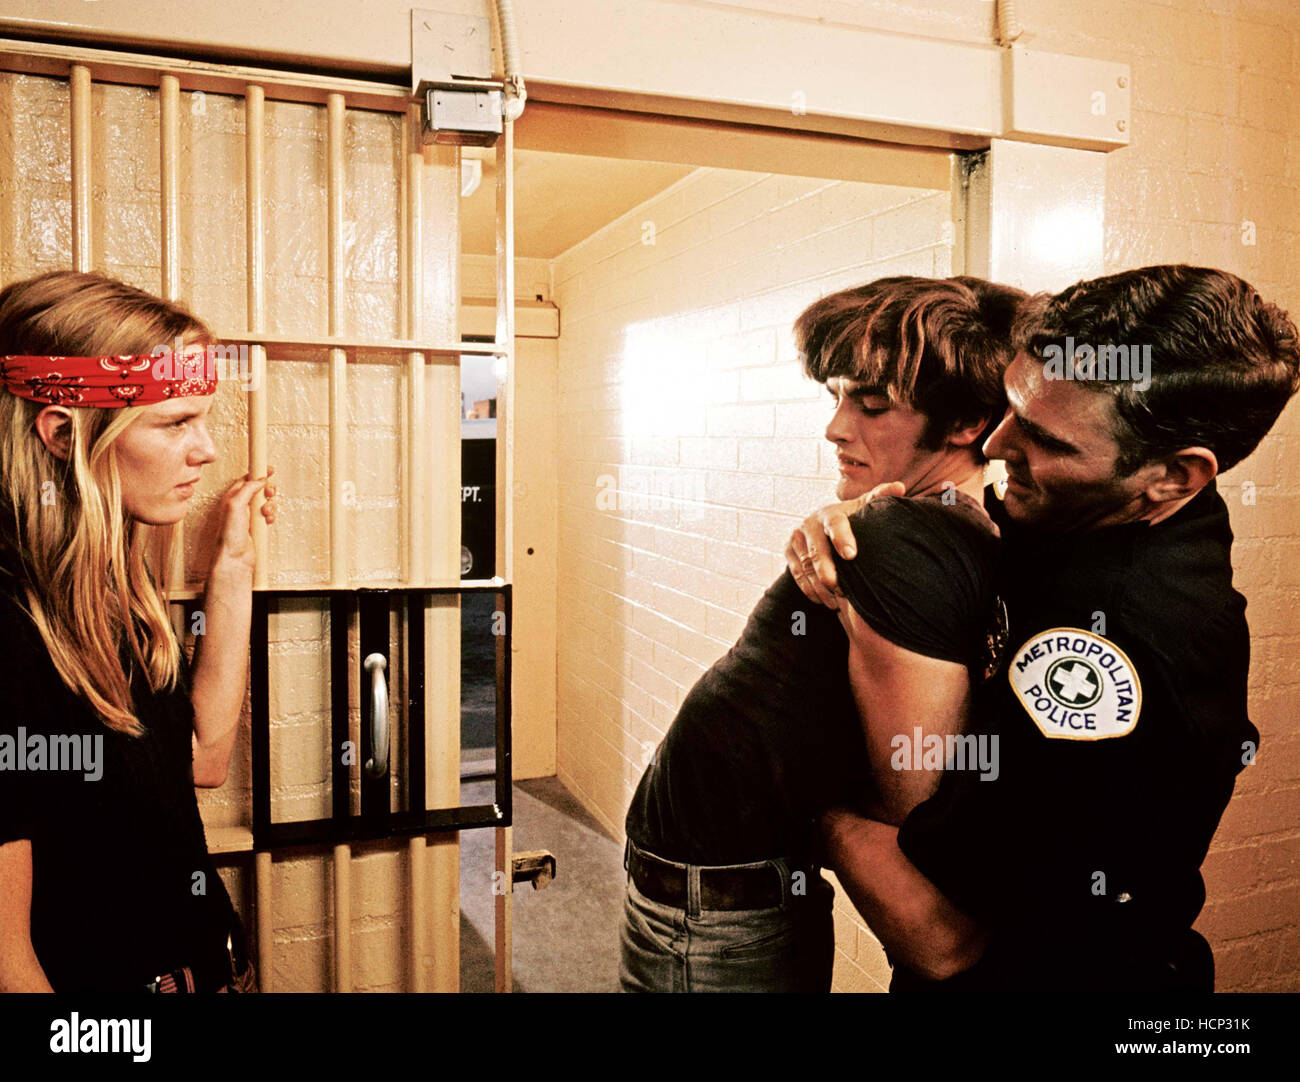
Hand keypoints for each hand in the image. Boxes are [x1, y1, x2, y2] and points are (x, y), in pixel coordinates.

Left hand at [208, 466, 276, 574]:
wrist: (235, 557)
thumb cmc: (229, 535)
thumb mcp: (236, 505)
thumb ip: (248, 489)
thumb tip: (259, 479)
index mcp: (231, 497)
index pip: (246, 480)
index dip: (258, 474)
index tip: (269, 470)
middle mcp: (240, 505)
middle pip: (258, 490)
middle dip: (267, 491)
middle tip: (269, 494)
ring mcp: (249, 516)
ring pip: (265, 502)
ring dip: (269, 505)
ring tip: (265, 512)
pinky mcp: (256, 525)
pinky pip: (268, 515)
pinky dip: (271, 516)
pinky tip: (267, 521)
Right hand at [784, 481, 904, 607]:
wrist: (824, 524)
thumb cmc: (852, 518)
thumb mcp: (865, 507)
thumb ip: (881, 497)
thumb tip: (900, 487)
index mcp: (830, 513)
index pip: (835, 523)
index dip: (842, 538)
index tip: (851, 555)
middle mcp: (809, 524)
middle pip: (816, 550)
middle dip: (826, 570)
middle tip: (839, 589)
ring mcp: (796, 538)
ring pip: (805, 566)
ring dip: (819, 586)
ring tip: (835, 602)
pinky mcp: (789, 551)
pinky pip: (796, 574)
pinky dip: (809, 589)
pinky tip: (824, 601)